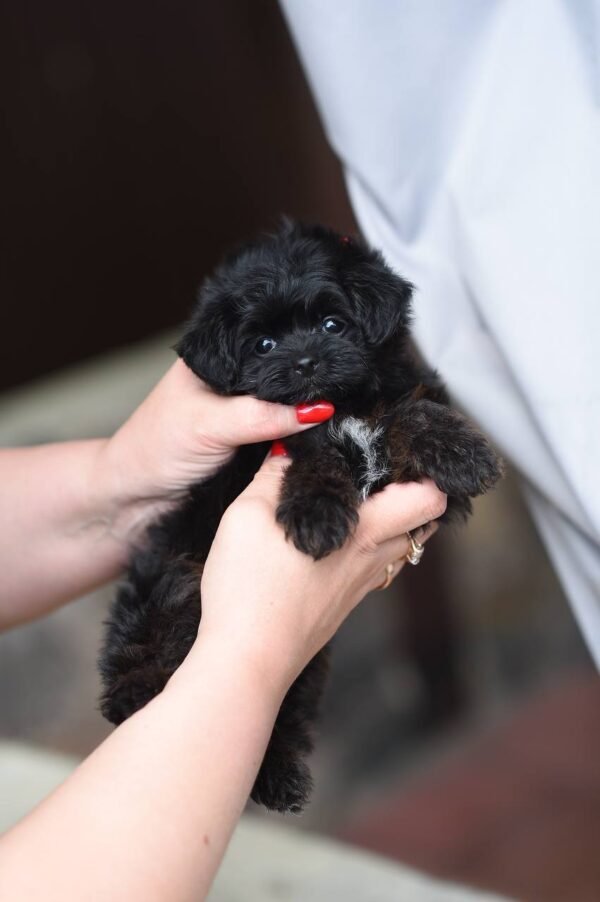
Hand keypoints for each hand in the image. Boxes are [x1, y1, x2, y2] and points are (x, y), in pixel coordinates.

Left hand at [96, 359, 331, 535]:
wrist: (135, 498)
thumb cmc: (154, 449)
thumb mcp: (211, 425)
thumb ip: (262, 415)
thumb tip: (315, 409)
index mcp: (218, 355)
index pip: (271, 348)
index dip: (299, 357)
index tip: (333, 372)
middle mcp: (235, 380)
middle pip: (285, 379)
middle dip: (308, 390)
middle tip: (337, 400)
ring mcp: (243, 410)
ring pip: (287, 408)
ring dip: (304, 419)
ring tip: (331, 423)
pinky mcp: (250, 441)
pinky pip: (283, 436)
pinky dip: (296, 441)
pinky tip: (312, 443)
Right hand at [195, 454, 445, 695]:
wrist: (244, 661)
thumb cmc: (249, 588)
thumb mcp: (249, 515)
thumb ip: (275, 476)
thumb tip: (290, 451)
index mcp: (362, 531)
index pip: (429, 500)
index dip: (429, 474)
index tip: (408, 454)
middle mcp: (370, 561)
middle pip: (423, 527)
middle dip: (416, 498)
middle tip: (387, 474)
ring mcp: (357, 589)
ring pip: (397, 551)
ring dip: (390, 526)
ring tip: (361, 503)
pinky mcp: (339, 608)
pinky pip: (370, 572)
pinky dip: (365, 551)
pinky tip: (333, 543)